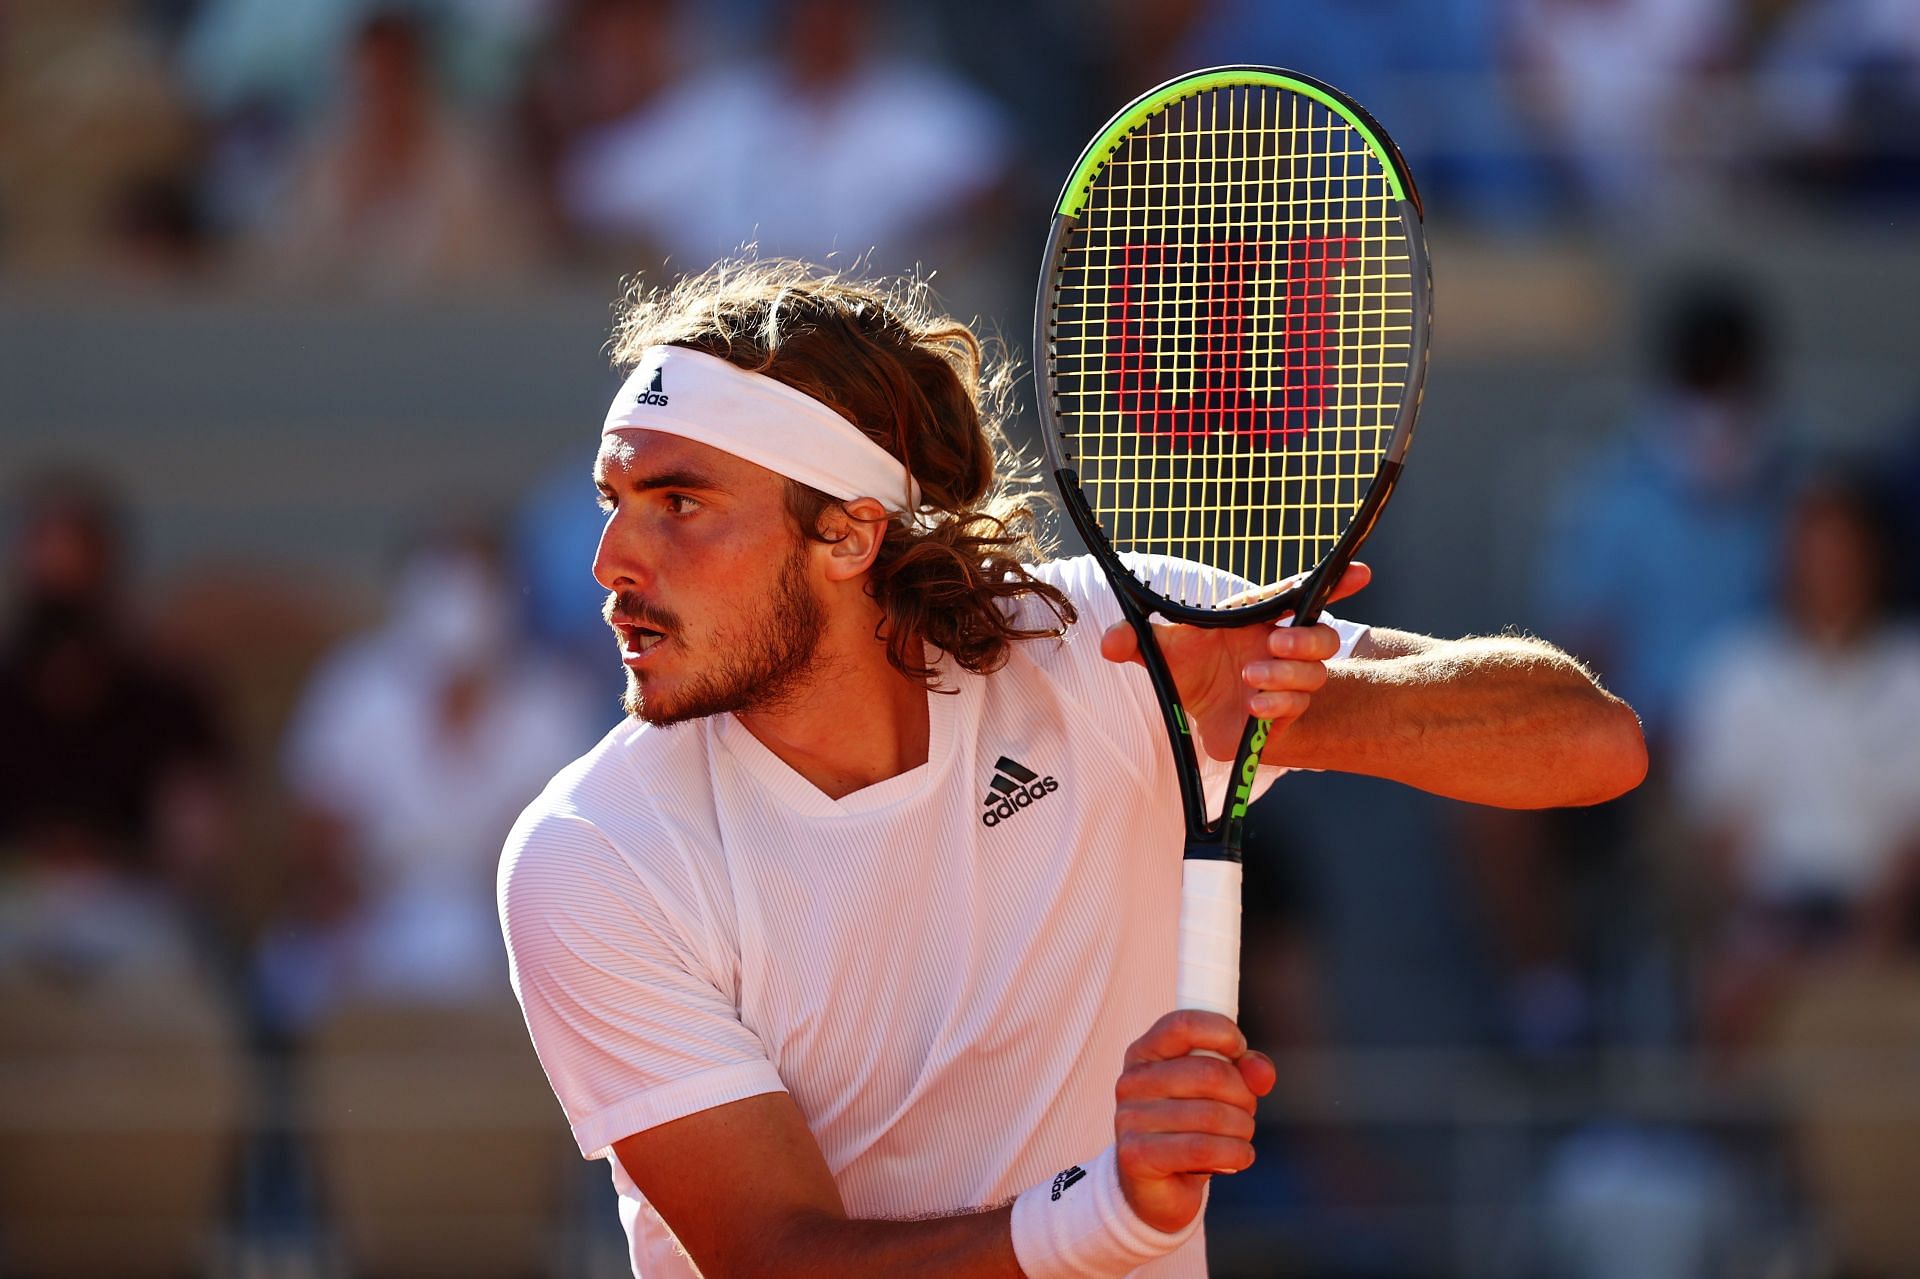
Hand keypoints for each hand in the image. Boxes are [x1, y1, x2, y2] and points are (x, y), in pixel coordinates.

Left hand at [1100, 563, 1369, 762]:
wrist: (1203, 713)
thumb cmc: (1194, 667)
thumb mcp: (1165, 652)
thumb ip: (1138, 642)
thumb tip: (1107, 642)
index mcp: (1261, 619)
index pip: (1301, 595)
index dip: (1335, 582)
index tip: (1361, 572)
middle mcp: (1282, 647)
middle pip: (1319, 635)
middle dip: (1307, 638)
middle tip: (1276, 643)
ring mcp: (1289, 682)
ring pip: (1312, 674)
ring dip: (1286, 676)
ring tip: (1251, 680)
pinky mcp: (1284, 715)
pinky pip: (1294, 708)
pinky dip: (1275, 706)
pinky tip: (1254, 707)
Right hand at [1114, 1010, 1276, 1232]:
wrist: (1159, 1187)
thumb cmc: (1190, 1128)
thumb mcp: (1219, 1091)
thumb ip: (1245, 1071)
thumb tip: (1261, 1072)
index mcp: (1146, 1052)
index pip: (1184, 1024)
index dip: (1223, 1033)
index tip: (1240, 1051)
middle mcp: (1132, 1081)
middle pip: (1209, 1073)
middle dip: (1243, 1096)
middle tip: (1244, 1112)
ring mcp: (1129, 1118)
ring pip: (1212, 1115)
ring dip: (1242, 1130)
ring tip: (1238, 1138)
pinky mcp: (1136, 1155)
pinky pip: (1202, 1149)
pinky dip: (1235, 1154)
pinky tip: (1237, 1157)